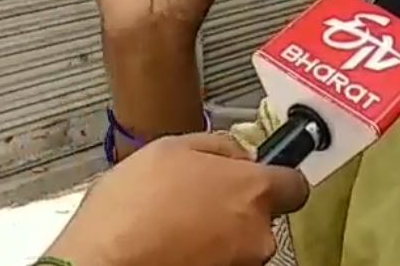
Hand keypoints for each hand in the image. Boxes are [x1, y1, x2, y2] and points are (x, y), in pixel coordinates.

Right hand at [42, 132, 308, 265]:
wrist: (103, 263)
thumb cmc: (131, 209)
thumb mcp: (170, 148)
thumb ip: (217, 145)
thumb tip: (239, 153)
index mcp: (253, 190)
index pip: (295, 185)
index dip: (275, 178)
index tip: (257, 176)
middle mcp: (258, 234)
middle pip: (262, 217)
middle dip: (236, 209)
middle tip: (196, 201)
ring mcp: (242, 265)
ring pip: (240, 244)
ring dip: (218, 235)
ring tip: (175, 227)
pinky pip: (222, 263)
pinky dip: (205, 256)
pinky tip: (173, 248)